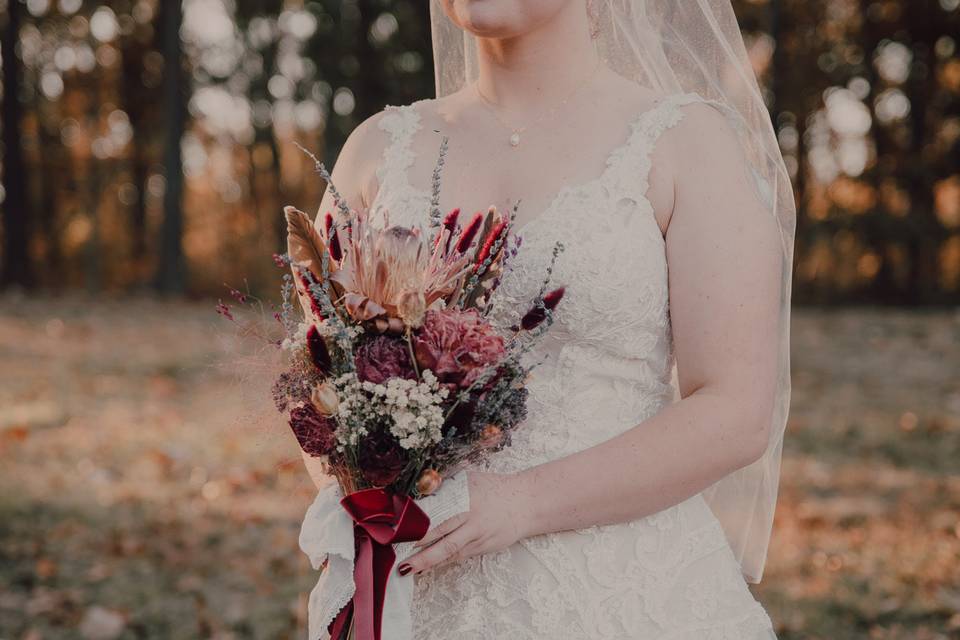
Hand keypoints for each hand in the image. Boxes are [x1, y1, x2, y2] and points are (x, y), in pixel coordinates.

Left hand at [397, 470, 532, 575]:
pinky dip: (441, 562)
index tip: (398, 527)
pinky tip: (425, 567)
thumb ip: (448, 482)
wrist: (527, 503)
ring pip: (449, 550)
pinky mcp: (483, 548)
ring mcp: (478, 535)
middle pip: (441, 534)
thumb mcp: (471, 479)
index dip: (417, 521)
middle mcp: (472, 517)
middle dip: (417, 546)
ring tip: (406, 568)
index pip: (437, 510)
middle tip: (395, 553)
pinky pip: (458, 556)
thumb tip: (423, 483)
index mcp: (466, 497)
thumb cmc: (496, 488)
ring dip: (427, 560)